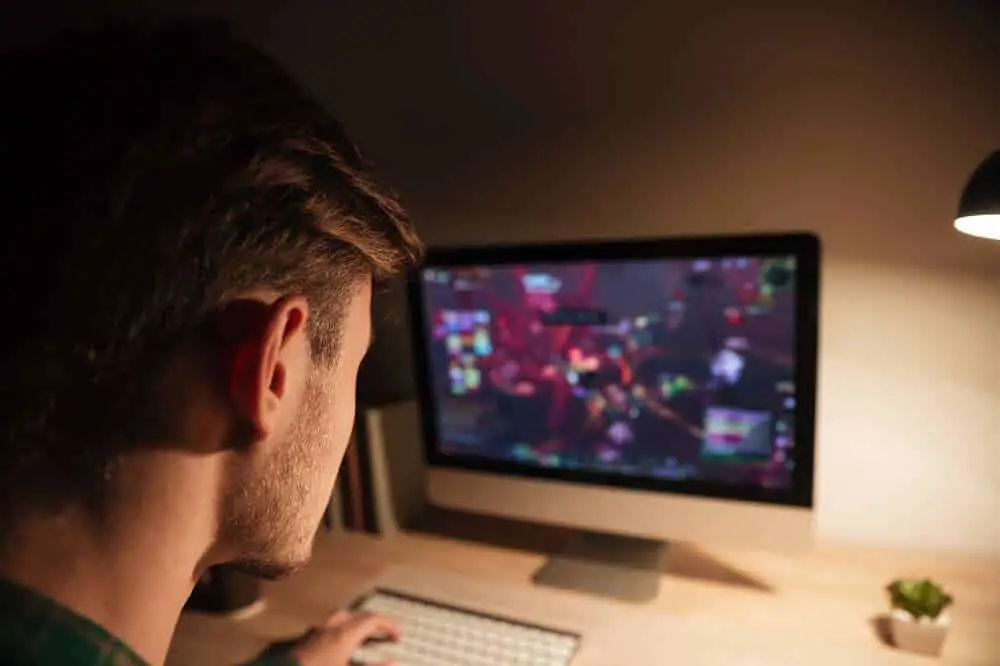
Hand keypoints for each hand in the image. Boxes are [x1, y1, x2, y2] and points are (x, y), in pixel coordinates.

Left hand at [285, 610, 399, 665]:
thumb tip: (394, 664)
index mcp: (345, 634)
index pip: (372, 619)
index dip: (388, 625)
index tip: (396, 635)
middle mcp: (331, 627)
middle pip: (357, 616)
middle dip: (373, 623)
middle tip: (382, 634)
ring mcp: (316, 631)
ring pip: (341, 619)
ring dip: (355, 625)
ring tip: (362, 637)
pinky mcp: (305, 638)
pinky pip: (328, 627)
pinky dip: (339, 631)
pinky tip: (337, 644)